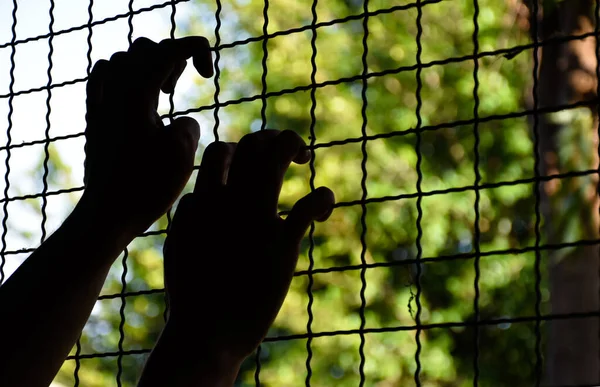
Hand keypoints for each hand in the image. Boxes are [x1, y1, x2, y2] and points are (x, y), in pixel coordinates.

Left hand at [83, 36, 212, 234]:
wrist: (109, 212)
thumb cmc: (147, 186)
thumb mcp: (182, 152)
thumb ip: (188, 124)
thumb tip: (180, 123)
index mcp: (137, 94)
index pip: (168, 49)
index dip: (195, 49)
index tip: (208, 72)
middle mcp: (114, 91)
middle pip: (146, 49)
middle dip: (172, 58)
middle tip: (181, 89)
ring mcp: (100, 102)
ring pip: (124, 59)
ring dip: (149, 67)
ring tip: (163, 94)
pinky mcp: (94, 116)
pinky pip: (104, 76)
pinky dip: (124, 76)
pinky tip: (137, 97)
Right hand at [164, 129, 334, 360]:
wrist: (206, 333)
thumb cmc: (193, 295)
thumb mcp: (180, 248)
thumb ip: (189, 218)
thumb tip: (195, 198)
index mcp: (202, 202)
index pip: (220, 152)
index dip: (238, 149)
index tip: (250, 163)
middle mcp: (228, 202)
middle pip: (250, 145)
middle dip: (271, 137)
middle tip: (287, 150)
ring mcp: (254, 218)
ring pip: (275, 158)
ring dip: (293, 145)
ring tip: (303, 155)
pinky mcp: (281, 243)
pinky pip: (309, 204)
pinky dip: (322, 198)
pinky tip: (324, 207)